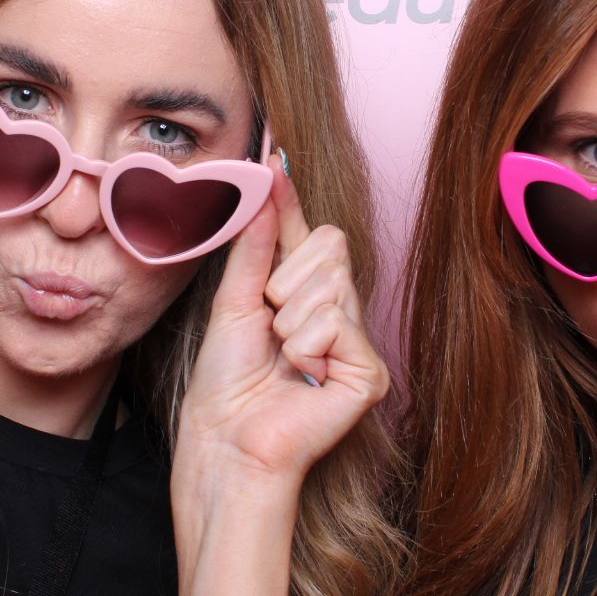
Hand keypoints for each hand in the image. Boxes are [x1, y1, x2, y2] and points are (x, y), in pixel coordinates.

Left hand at [173, 165, 389, 506]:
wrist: (226, 443)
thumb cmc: (226, 386)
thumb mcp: (235, 302)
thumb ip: (254, 245)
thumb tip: (265, 181)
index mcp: (306, 295)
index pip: (306, 231)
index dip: (287, 198)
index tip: (273, 151)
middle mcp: (339, 313)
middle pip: (328, 246)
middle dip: (284, 280)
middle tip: (270, 326)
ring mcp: (358, 343)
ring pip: (330, 282)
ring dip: (289, 318)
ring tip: (283, 357)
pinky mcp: (370, 374)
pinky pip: (338, 320)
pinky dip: (307, 345)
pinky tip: (302, 375)